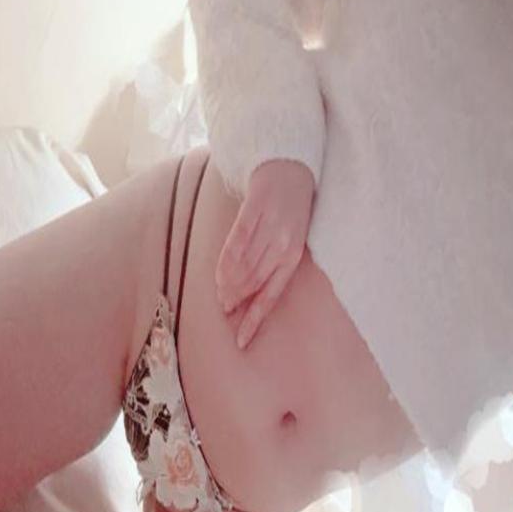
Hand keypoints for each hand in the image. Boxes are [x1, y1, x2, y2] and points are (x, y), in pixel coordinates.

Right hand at [215, 159, 315, 348]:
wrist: (290, 170)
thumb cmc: (290, 212)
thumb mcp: (290, 241)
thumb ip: (273, 266)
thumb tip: (250, 297)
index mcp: (293, 257)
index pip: (271, 296)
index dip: (254, 321)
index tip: (241, 341)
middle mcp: (283, 245)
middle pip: (253, 283)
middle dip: (236, 301)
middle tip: (224, 310)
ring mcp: (268, 228)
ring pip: (242, 266)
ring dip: (228, 285)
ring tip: (220, 295)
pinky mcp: (254, 211)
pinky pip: (235, 242)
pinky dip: (225, 261)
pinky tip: (219, 275)